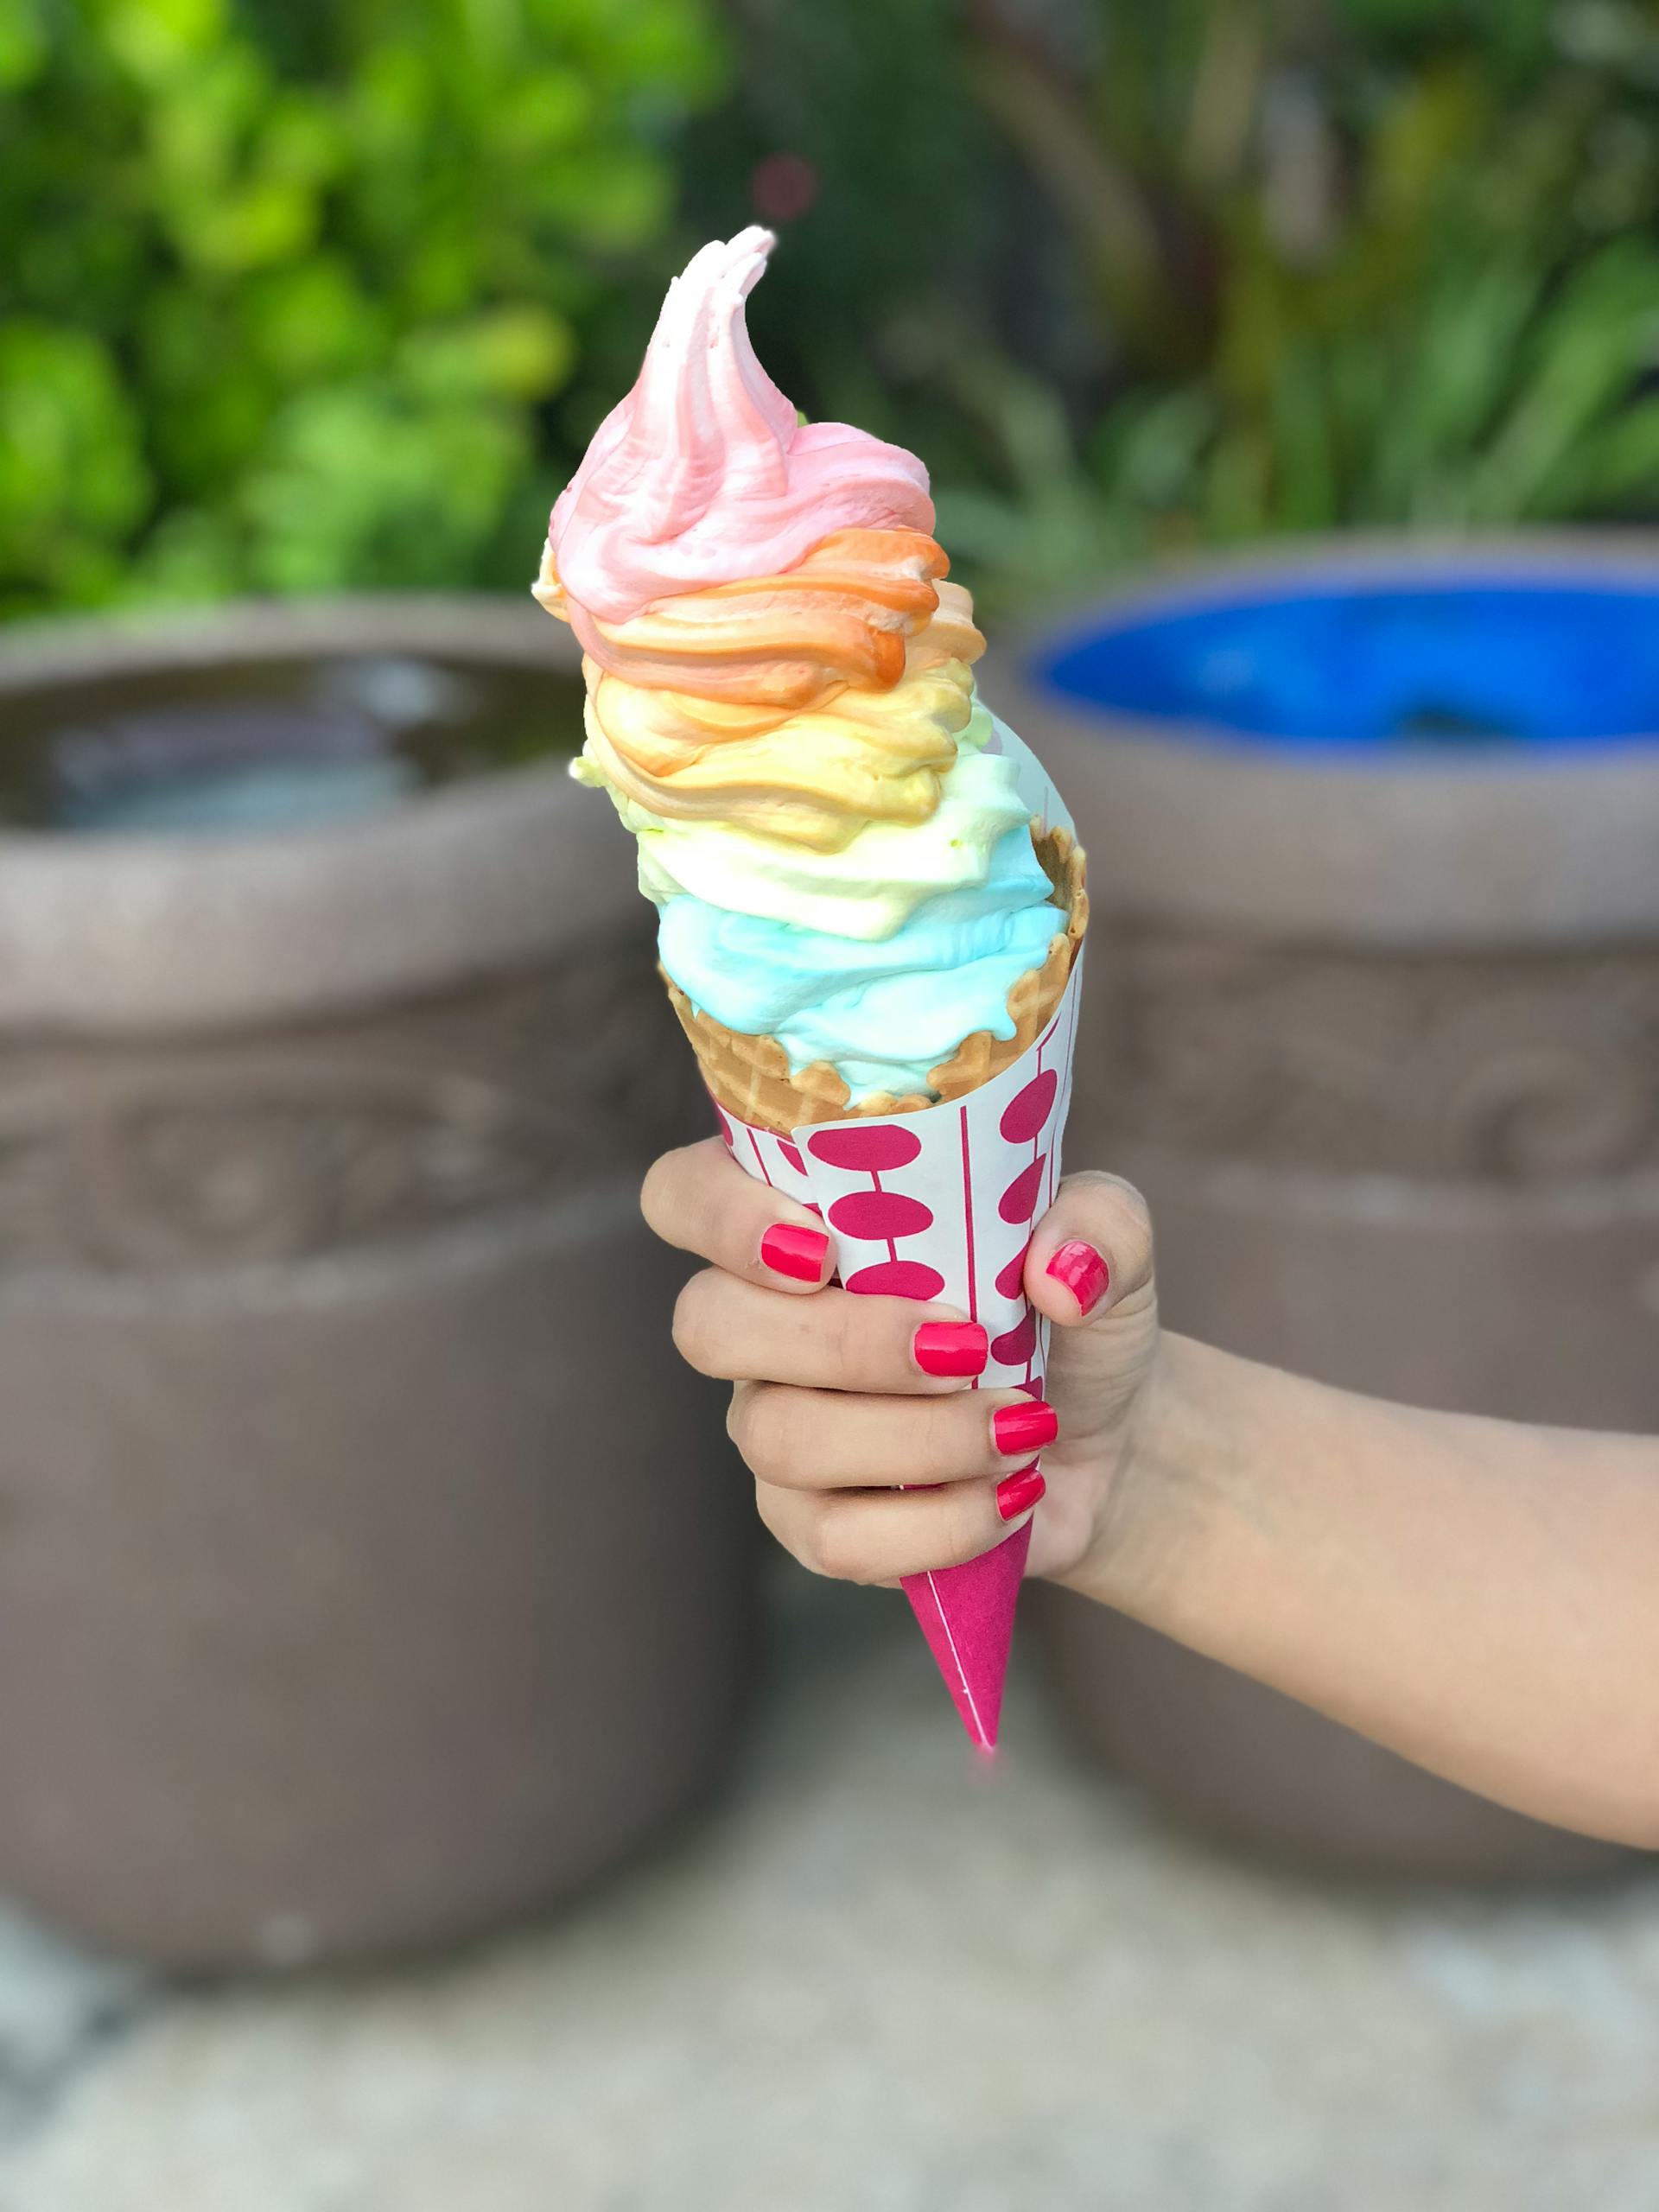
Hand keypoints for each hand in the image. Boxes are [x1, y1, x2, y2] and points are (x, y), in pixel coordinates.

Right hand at [639, 1137, 1159, 1587]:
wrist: (1113, 1435)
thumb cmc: (1074, 1310)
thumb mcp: (1111, 1243)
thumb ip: (1098, 1224)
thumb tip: (1057, 1271)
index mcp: (800, 1216)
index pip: (683, 1195)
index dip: (720, 1218)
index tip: (822, 1247)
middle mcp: (761, 1318)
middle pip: (709, 1326)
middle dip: (842, 1342)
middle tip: (965, 1346)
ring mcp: (775, 1422)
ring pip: (778, 1437)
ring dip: (917, 1438)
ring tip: (1022, 1426)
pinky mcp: (811, 1522)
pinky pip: (830, 1537)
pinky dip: (936, 1523)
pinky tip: (1011, 1495)